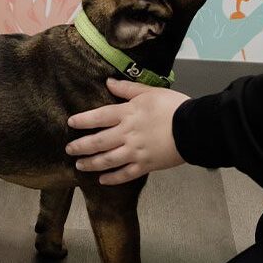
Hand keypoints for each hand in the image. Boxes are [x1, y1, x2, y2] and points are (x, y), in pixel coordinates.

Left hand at [66, 78, 189, 185]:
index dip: (83, 120)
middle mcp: (127, 134)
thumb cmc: (172, 106)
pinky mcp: (145, 165)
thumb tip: (108, 82)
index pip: (99, 117)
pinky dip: (113, 178)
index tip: (71, 123)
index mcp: (128, 114)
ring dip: (92, 163)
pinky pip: (125, 174)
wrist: (193, 128)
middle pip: (99, 141)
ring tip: (80, 165)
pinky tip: (103, 180)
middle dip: (82, 146)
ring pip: (108, 160)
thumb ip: (127, 89)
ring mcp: (135, 152)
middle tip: (69, 149)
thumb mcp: (149, 92)